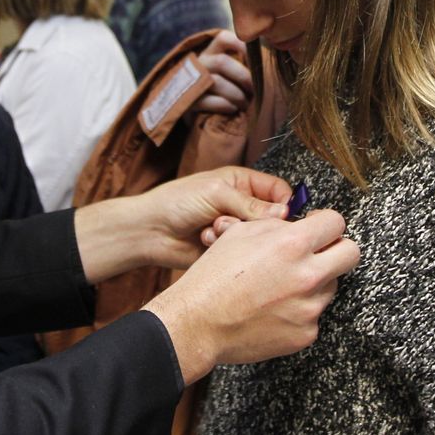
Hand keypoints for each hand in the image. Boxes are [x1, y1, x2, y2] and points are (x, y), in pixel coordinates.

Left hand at [74, 167, 291, 282]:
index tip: (282, 216)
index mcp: (243, 182)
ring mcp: (235, 229)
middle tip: (242, 223)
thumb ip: (251, 204)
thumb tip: (284, 213)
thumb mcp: (216, 192)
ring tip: (214, 228)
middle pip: (271, 217)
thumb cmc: (177, 202)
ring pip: (257, 237)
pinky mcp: (228, 249)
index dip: (284, 204)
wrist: (150, 230)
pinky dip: (226, 247)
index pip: (279, 191)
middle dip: (257, 222)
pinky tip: (206, 240)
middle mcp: (242, 205)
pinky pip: (242, 252)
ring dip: (237, 234)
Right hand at [144, 210, 360, 381]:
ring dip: (315, 282)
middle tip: (318, 252)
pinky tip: (274, 309)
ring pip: (331, 286)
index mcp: (292, 244)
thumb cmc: (213, 277)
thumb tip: (299, 223)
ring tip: (281, 285)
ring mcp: (309, 309)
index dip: (325, 223)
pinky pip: (314, 315)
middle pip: (351, 254)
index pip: (336, 222)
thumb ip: (277, 226)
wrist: (197, 324)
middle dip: (337, 249)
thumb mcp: (241, 233)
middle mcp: (307, 276)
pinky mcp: (305, 334)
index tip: (318, 228)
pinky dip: (300, 311)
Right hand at [192, 29, 252, 113]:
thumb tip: (271, 63)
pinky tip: (233, 109)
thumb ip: (247, 62)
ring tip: (246, 104)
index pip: (224, 38)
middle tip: (256, 90)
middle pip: (221, 62)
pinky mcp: (189, 100)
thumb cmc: (226, 86)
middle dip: (243, 77)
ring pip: (216, 82)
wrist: (198, 107)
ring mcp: (193, 81)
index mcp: (212, 50)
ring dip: (237, 95)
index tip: (255, 59)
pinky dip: (225, 105)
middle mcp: (201, 62)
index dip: (241, 45)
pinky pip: (208, 101)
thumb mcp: (233, 69)